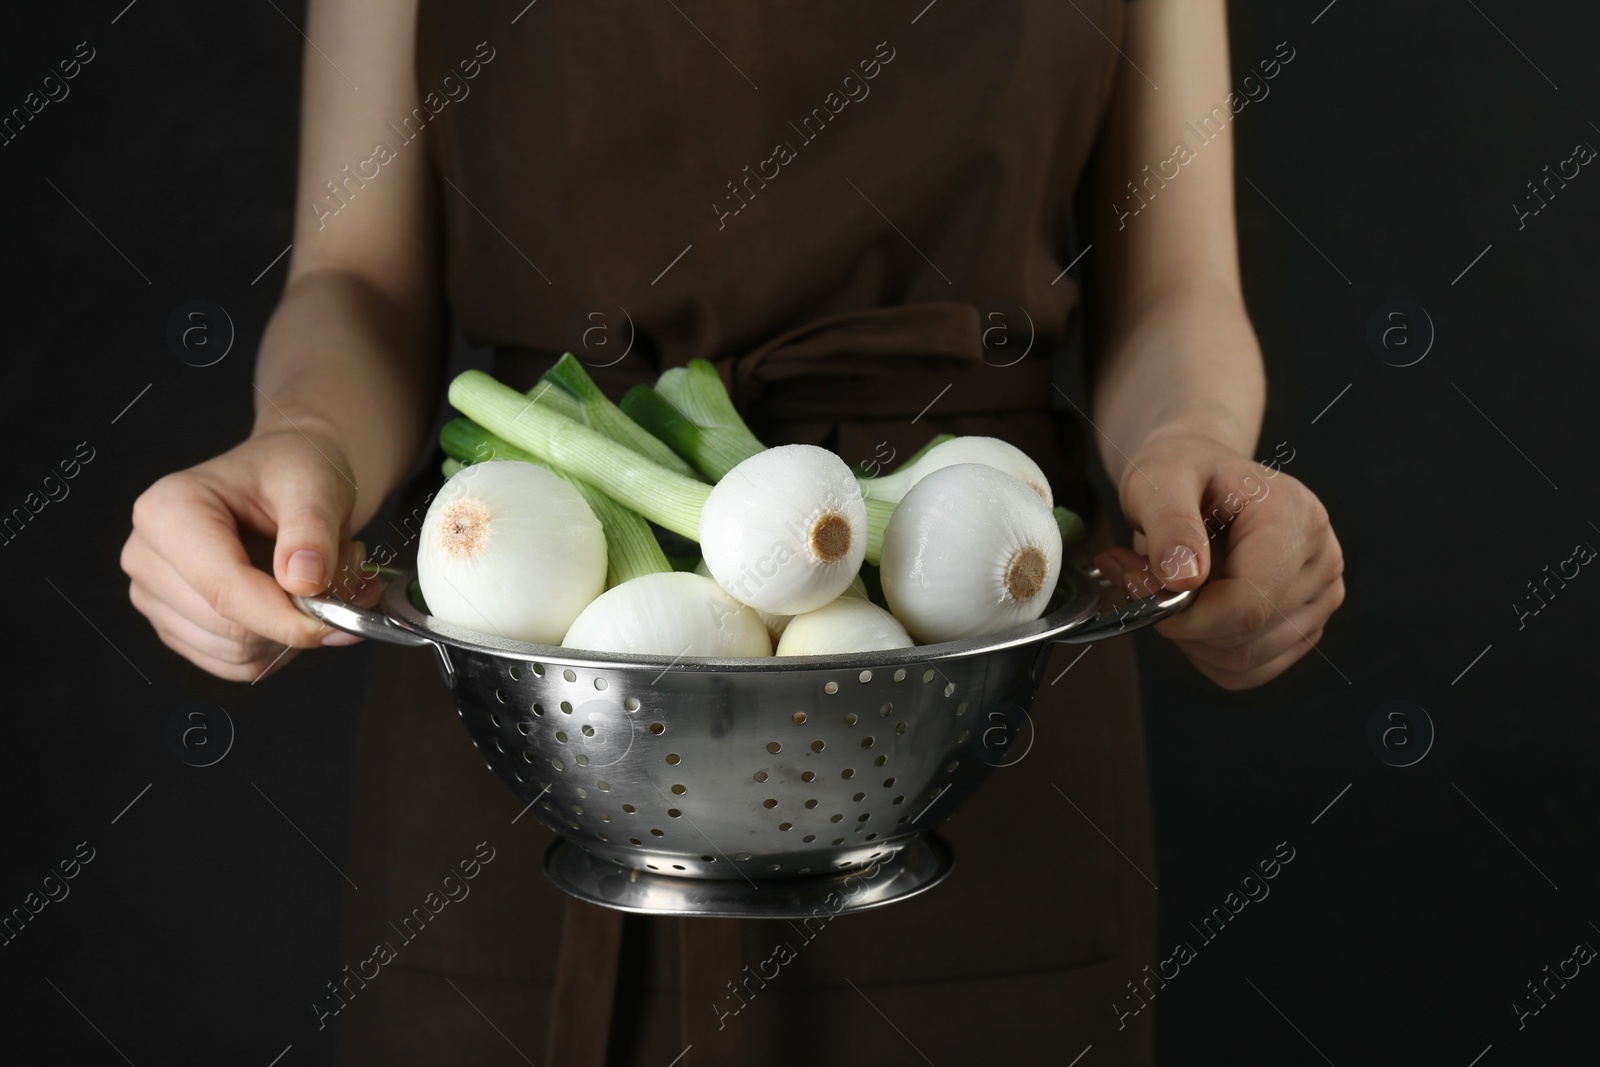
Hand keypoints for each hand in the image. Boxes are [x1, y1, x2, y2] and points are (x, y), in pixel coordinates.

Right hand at [121, 424, 379, 681]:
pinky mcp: (176, 626)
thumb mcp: (315, 485)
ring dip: (290, 631)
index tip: (335, 621)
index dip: (283, 616)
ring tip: (314, 580)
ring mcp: (155, 596)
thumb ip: (311, 531)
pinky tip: (291, 604)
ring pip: (235, 653)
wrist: (287, 478)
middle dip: (295, 617)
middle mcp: (147, 556)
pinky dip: (277, 645)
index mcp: (168, 511)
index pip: (222, 588)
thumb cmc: (293, 472)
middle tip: (340, 577)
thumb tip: (304, 581)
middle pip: (228, 629)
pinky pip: (236, 664)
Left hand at [1092, 432, 1344, 689]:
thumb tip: (1183, 578)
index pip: (1249, 603)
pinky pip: (1246, 671)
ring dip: (1189, 637)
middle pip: (1245, 635)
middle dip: (1181, 620)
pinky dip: (1205, 652)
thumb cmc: (1183, 472)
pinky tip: (1191, 609)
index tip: (1142, 589)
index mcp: (1296, 518)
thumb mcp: (1161, 478)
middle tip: (1140, 576)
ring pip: (1243, 660)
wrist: (1203, 476)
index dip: (1188, 616)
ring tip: (1166, 586)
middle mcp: (1322, 560)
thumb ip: (1169, 523)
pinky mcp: (1304, 627)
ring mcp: (1321, 598)